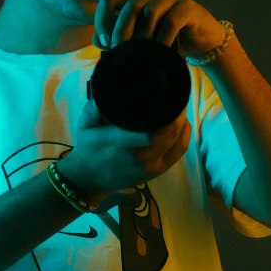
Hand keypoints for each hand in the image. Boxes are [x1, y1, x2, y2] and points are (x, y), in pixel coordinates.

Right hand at [62, 98, 190, 209]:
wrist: (90, 179)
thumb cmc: (89, 147)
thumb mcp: (85, 125)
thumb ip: (94, 108)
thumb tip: (107, 92)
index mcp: (120, 143)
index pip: (153, 130)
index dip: (168, 113)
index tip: (169, 95)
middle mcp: (138, 157)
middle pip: (169, 133)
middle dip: (177, 113)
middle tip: (177, 96)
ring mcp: (150, 167)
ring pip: (176, 140)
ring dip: (181, 122)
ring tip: (179, 107)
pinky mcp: (157, 172)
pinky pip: (179, 152)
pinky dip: (185, 136)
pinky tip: (183, 123)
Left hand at [91, 0, 225, 58]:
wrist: (202, 44)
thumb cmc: (168, 40)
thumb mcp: (140, 40)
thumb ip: (118, 38)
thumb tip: (96, 39)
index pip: (109, 0)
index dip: (102, 21)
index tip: (105, 43)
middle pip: (129, 6)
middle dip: (121, 32)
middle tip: (120, 52)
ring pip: (149, 11)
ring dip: (143, 36)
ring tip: (141, 54)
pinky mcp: (188, 5)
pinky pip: (171, 21)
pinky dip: (162, 39)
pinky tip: (160, 52)